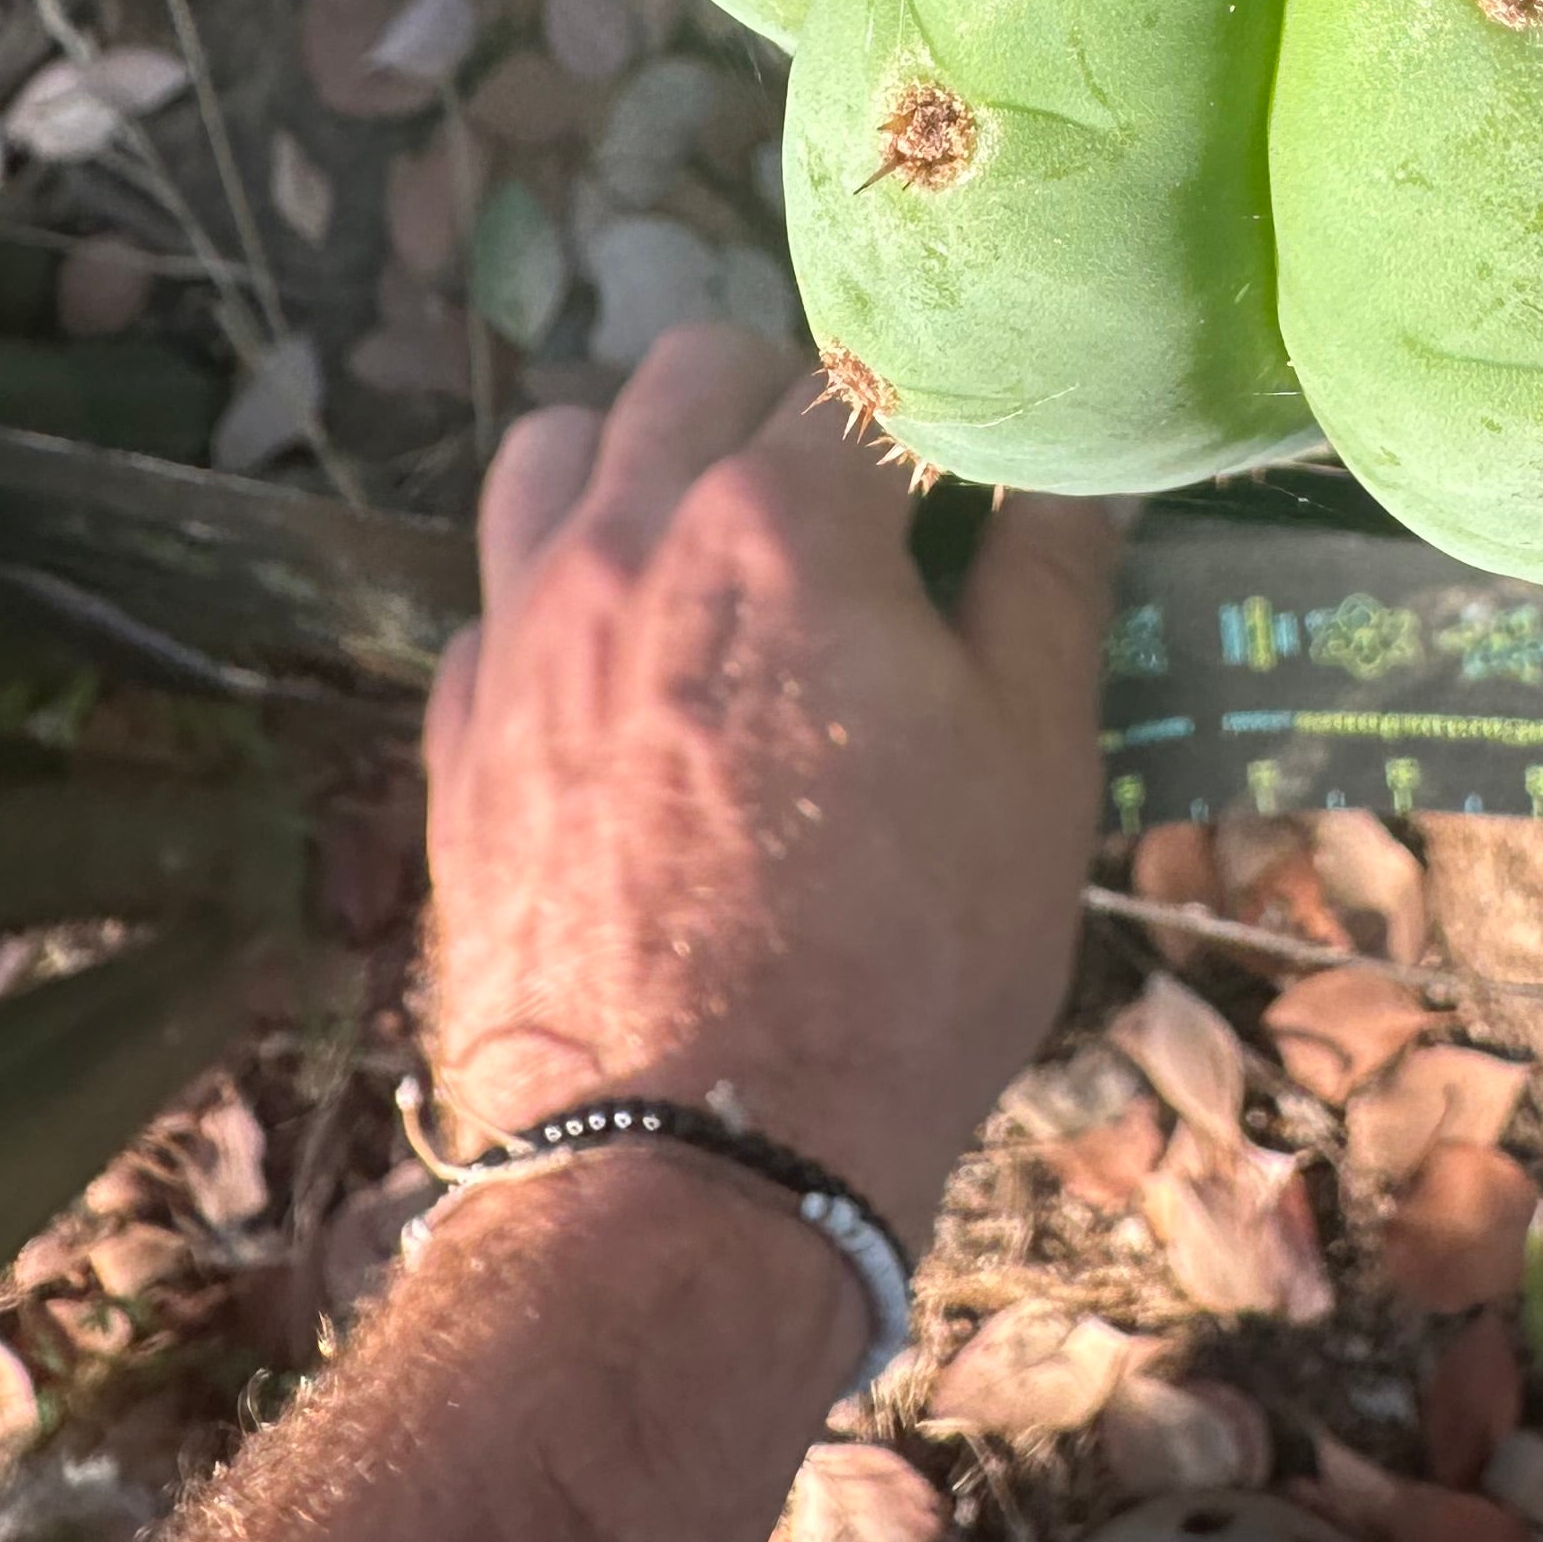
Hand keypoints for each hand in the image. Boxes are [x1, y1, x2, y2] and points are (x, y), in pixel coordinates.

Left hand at [422, 327, 1117, 1251]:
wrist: (691, 1167)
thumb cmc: (901, 960)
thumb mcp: (1033, 763)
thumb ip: (1048, 580)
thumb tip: (1082, 460)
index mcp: (784, 523)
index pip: (869, 383)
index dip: (939, 417)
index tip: (980, 473)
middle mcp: (631, 535)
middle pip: (696, 374)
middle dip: (783, 408)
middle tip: (859, 512)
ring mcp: (525, 632)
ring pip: (557, 450)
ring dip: (640, 463)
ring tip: (718, 559)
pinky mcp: (460, 735)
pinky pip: (497, 595)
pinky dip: (562, 593)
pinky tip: (630, 678)